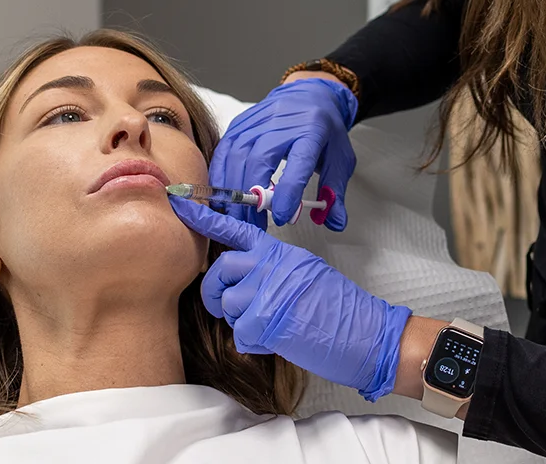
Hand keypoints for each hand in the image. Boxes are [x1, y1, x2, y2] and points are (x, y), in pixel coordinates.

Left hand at [169, 196, 410, 401]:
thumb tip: (243, 278)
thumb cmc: (338, 308)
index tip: (179, 202)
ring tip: (268, 326)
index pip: (235, 228)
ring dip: (240, 323)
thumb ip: (272, 268)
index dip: (204, 217)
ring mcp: (267, 289)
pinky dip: (254, 344)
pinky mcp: (265, 318)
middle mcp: (271, 264)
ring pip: (226, 306)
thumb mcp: (304, 272)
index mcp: (279, 251)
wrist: (365, 332)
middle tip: (227, 308)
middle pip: (220, 270)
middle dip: (216, 293)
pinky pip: (240, 335)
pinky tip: (277, 340)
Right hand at [210, 77, 357, 229]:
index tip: (283, 216)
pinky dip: (220, 174)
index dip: (288, 192)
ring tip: (236, 216)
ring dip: (233, 190)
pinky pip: (225, 149)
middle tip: (253, 225)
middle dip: (253, 197)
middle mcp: (283, 121)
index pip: (298, 162)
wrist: (310, 94)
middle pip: (260, 159)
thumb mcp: (341, 159)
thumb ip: (335, 193)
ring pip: (237, 155)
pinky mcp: (241, 122)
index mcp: (312, 129)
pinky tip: (222, 194)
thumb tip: (334, 222)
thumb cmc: (325, 130)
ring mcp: (258, 119)